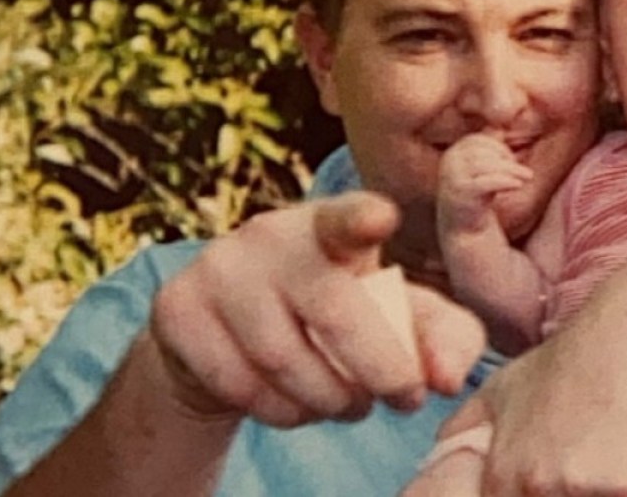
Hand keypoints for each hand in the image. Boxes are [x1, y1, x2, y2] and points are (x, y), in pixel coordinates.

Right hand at [149, 192, 485, 428]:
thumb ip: (439, 335)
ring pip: (287, 361)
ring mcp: (218, 267)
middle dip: (383, 370)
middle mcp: (271, 234)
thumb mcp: (393, 313)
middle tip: (405, 399)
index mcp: (331, 222)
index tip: (381, 219)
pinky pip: (240, 385)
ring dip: (332, 400)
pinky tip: (295, 403)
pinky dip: (281, 411)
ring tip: (350, 402)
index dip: (363, 219)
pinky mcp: (177, 310)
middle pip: (334, 313)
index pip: (347, 216)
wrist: (228, 334)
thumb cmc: (335, 312)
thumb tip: (450, 379)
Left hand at [436, 264, 626, 495]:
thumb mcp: (506, 385)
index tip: (552, 480)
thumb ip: (467, 427)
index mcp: (503, 472)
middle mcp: (535, 486)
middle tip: (584, 464)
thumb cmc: (575, 356)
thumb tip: (442, 455)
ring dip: (600, 494)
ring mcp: (580, 489)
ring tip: (608, 460)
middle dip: (568, 493)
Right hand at [437, 133, 533, 235]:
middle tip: (524, 173)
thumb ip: (490, 151)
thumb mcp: (483, 170)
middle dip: (506, 159)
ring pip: (485, 165)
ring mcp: (452, 179)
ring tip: (527, 178)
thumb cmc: (478, 196)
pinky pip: (485, 182)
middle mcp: (449, 163)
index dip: (499, 148)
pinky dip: (504, 181)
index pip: (478, 140)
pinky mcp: (460, 195)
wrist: (464, 230)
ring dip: (511, 170)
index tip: (511, 162)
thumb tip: (501, 128)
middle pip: (482, 151)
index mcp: (454, 154)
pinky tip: (518, 185)